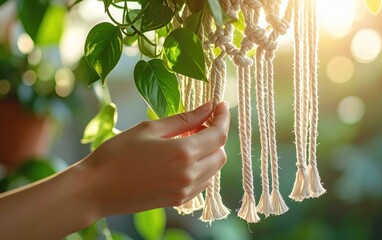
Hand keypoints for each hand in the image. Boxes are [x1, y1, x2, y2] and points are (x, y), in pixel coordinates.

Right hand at [79, 101, 230, 217]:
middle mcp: (189, 175)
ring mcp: (185, 191)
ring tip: (188, 139)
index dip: (223, 117)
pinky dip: (201, 167)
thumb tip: (208, 108)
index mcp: (183, 153)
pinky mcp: (178, 200)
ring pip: (214, 169)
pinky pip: (202, 182)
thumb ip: (184, 119)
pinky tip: (183, 158)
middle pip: (221, 153)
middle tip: (199, 122)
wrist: (95, 190)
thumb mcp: (150, 128)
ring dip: (209, 152)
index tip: (221, 105)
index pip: (219, 135)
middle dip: (216, 136)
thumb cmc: (117, 154)